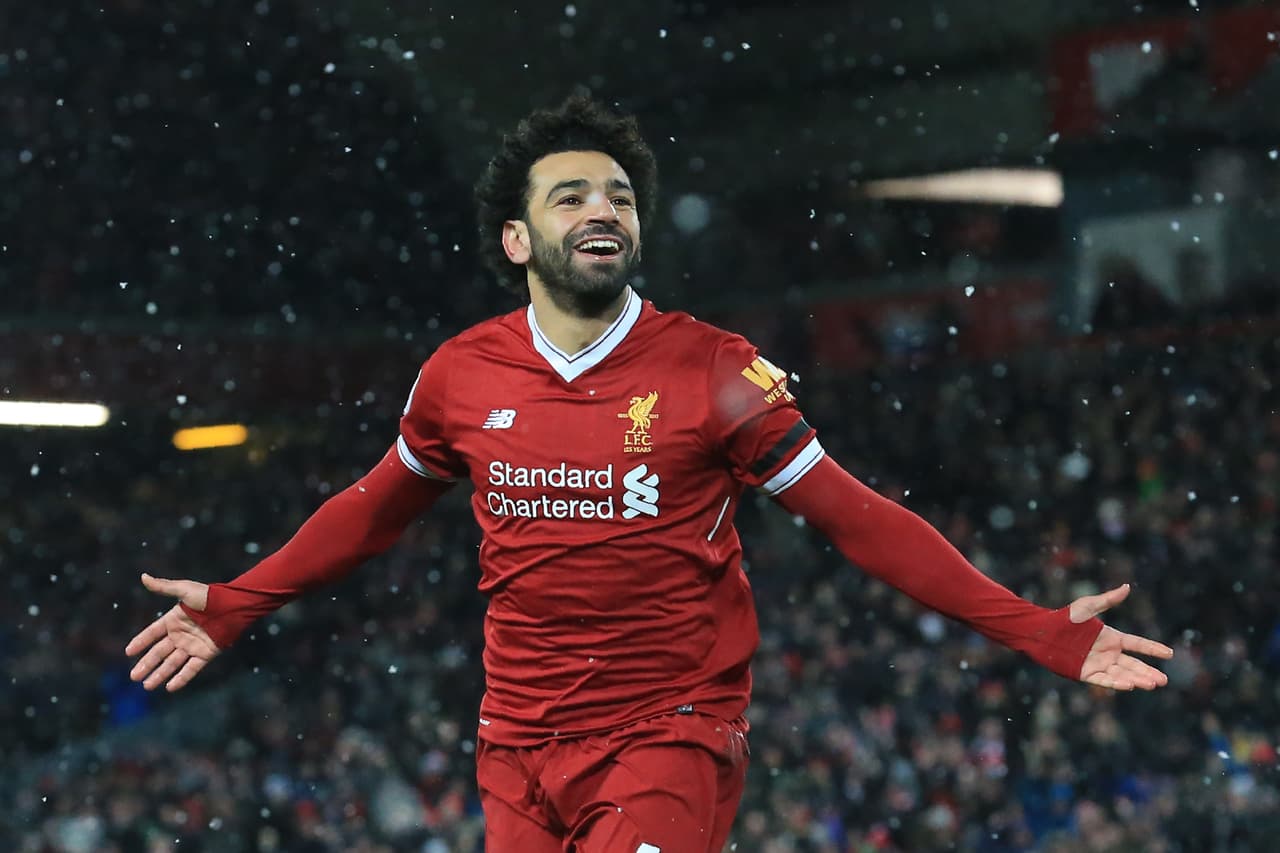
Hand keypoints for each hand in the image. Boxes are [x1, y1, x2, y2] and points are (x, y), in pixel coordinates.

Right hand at [124, 573, 220, 691]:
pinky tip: (170, 687)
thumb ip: (164, 587)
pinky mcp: (205, 653)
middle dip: (146, 664)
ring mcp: (193, 645)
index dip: (141, 642)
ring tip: (147, 686)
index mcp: (174, 620)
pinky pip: (191, 668)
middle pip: (160, 652)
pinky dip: (181, 678)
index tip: (128, 652)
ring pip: (172, 663)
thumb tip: (143, 576)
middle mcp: (181, 634)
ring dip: (160, 674)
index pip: (152, 633)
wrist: (234, 606)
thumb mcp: (185, 590)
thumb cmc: (210, 596)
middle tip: (134, 676)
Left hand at [1070, 583, 1172, 690]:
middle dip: (1149, 672)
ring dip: (1137, 679)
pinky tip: (1130, 685)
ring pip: (1122, 674)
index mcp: (1111, 638)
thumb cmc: (1064, 617)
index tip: (1170, 654)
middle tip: (1164, 680)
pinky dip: (1117, 683)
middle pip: (1133, 664)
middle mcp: (1107, 653)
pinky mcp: (1086, 674)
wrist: (1042, 631)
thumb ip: (1108, 600)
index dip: (1153, 649)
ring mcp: (1098, 664)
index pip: (1138, 644)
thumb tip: (1127, 587)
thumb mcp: (1088, 606)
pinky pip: (1104, 680)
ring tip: (1153, 684)